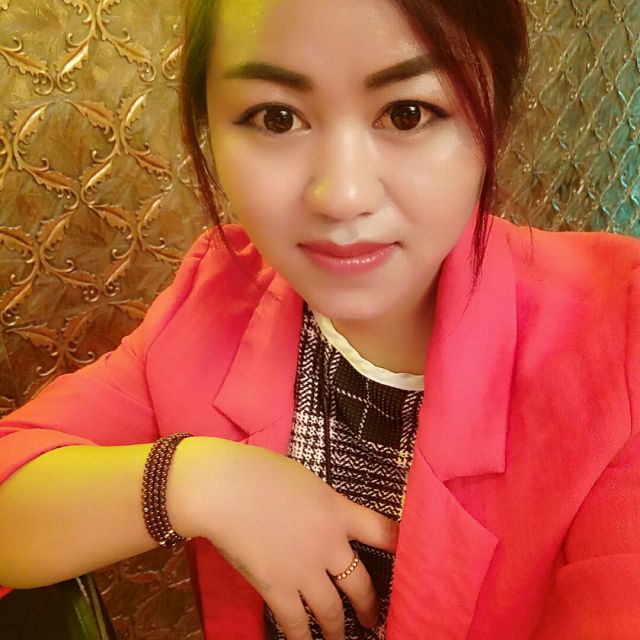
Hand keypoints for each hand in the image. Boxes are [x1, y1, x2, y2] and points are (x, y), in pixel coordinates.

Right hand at [184, 438, 398, 639]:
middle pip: (360, 583)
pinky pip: (295, 623)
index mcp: (338, 511)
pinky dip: (302, 638)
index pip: (383, 531)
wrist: (225, 490)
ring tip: (341, 639)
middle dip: (369, 606)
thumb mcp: (305, 481)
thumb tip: (323, 515)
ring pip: (331, 611)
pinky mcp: (278, 588)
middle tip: (373, 619)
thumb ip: (322, 504)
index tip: (409, 556)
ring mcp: (305, 570)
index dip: (400, 545)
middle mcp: (329, 545)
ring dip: (338, 629)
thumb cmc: (260, 472)